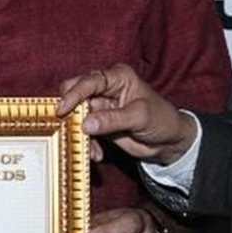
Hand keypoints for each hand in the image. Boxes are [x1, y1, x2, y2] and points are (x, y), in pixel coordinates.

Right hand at [57, 64, 195, 164]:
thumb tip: (85, 124)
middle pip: (75, 94)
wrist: (169, 142)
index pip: (90, 81)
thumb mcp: (140, 117)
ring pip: (76, 116)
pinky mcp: (98, 124)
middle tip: (69, 128)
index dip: (74, 94)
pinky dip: (87, 144)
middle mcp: (105, 88)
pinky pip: (83, 132)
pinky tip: (98, 155)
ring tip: (90, 150)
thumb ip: (113, 120)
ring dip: (79, 134)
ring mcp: (100, 107)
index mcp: (117, 77)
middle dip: (70, 112)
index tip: (63, 109)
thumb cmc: (161, 120)